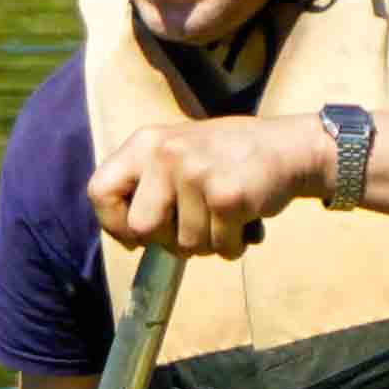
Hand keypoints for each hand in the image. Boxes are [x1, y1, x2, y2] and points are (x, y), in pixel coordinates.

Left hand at [87, 113, 331, 259]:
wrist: (288, 147)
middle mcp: (166, 153)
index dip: (114, 224)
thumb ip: (148, 185)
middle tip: (195, 227)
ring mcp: (196, 173)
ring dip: (210, 243)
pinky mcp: (227, 195)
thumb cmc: (228, 158)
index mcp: (146, 142)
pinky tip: (245, 221)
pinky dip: (234, 245)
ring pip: (186, 244)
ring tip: (226, 217)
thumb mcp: (177, 153)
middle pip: (142, 228)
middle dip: (169, 240)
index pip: (100, 192)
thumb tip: (127, 236)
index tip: (137, 236)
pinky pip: (220, 247)